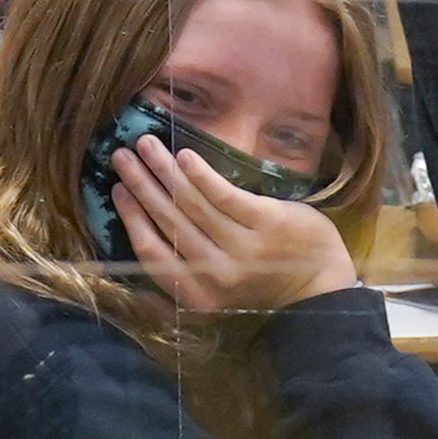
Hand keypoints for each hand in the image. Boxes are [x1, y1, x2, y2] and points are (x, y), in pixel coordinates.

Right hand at [108, 138, 356, 315]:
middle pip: (168, 220)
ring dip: (164, 170)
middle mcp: (215, 273)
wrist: (319, 287)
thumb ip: (184, 274)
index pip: (153, 252)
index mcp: (198, 294)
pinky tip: (184, 156)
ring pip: (192, 204)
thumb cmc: (263, 283)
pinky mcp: (266, 223)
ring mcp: (242, 248)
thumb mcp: (217, 291)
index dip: (132, 218)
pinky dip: (201, 175)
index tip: (117, 190)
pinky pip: (225, 196)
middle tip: (122, 155)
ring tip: (146, 144)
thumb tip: (143, 238)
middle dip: (141, 184)